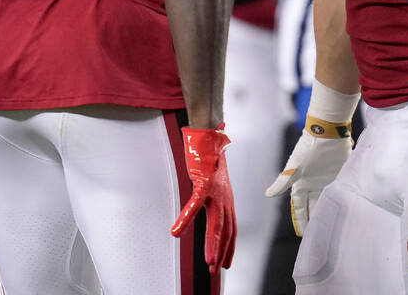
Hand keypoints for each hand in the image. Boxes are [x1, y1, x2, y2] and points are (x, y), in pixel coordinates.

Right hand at [171, 126, 235, 271]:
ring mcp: (215, 191)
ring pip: (216, 223)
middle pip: (227, 230)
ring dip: (213, 244)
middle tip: (216, 270)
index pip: (231, 229)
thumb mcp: (212, 184)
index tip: (225, 264)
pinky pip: (194, 205)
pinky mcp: (203, 182)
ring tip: (208, 261)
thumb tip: (205, 208)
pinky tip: (176, 231)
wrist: (208, 137)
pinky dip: (185, 219)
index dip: (229, 248)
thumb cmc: (208, 159)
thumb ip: (211, 198)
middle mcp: (225, 198)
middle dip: (222, 252)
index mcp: (227, 200)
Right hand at [265, 115, 351, 235]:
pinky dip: (340, 200)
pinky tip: (344, 210)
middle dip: (314, 219)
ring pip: (326, 200)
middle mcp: (314, 183)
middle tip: (319, 235)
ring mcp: (327, 179)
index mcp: (302, 184)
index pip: (300, 206)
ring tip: (331, 226)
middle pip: (314, 206)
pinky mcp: (339, 174)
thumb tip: (268, 195)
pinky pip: (339, 191)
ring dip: (327, 211)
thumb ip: (283, 182)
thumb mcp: (294, 167)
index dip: (300, 219)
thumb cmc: (308, 149)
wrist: (327, 132)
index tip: (302, 235)